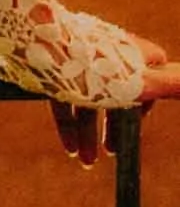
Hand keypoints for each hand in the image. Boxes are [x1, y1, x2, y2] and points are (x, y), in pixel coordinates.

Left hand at [52, 45, 179, 165]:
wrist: (41, 44)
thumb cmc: (96, 68)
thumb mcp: (141, 83)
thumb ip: (172, 85)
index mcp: (131, 52)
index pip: (152, 71)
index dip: (148, 98)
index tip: (137, 122)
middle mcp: (106, 52)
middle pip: (116, 91)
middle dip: (115, 125)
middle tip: (112, 152)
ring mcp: (78, 59)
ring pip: (88, 98)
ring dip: (89, 133)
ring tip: (87, 161)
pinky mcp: (54, 67)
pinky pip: (63, 97)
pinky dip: (68, 124)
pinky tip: (70, 148)